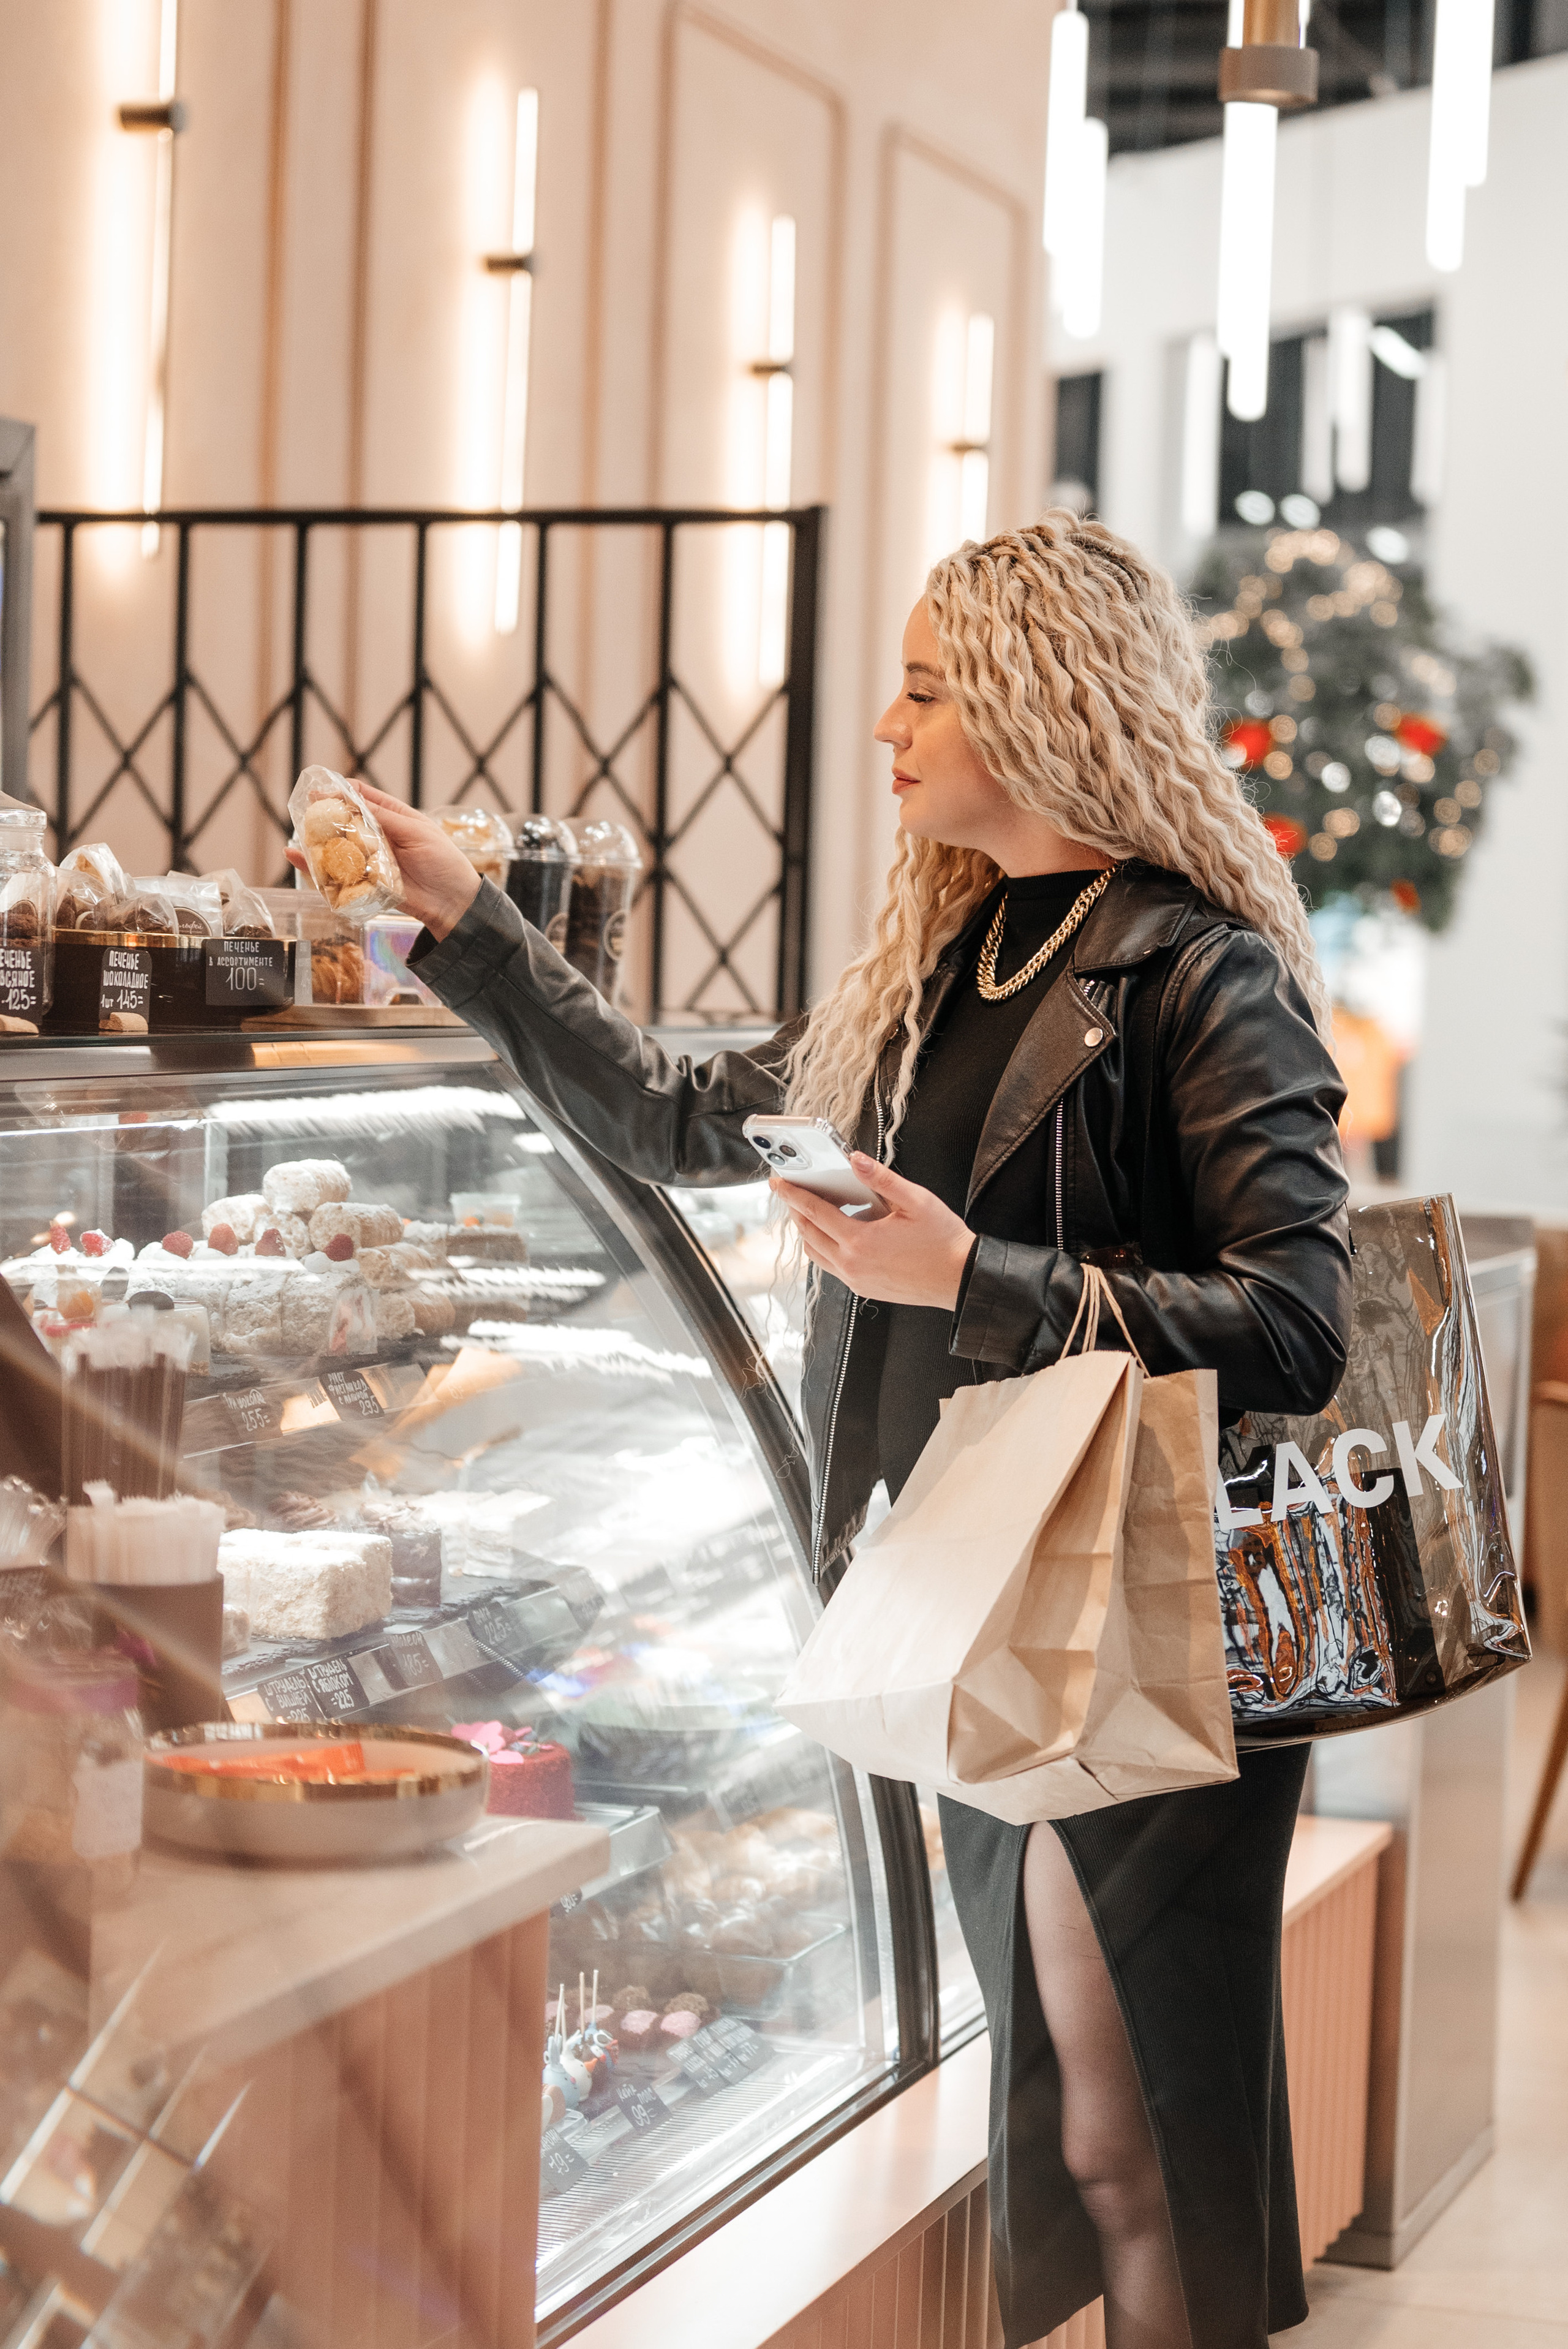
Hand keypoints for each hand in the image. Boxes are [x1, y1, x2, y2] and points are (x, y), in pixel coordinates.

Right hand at [286, 782, 481, 939]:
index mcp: (393, 816)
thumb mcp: (416, 832)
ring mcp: (370, 858)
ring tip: (299, 833)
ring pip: (337, 846)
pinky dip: (318, 867)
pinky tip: (298, 857)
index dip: (340, 790)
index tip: (320, 789)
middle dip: (323, 815)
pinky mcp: (365, 882)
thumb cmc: (442, 861)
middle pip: (344, 820)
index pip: (362, 796)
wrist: (453, 903)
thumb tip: (352, 799)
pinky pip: (338, 873)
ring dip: (317, 840)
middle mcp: (378, 835)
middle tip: (304, 812)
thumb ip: (384, 817)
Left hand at [771, 1153, 974, 1308]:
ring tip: (813, 1212)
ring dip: (808, 1232)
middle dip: (795, 1211)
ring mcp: (855, 1279)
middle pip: (808, 1234)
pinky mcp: (863, 1288)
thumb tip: (854, 1160)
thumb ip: (881, 1179)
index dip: (793, 1194)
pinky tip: (839, 1234)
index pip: (813, 1212)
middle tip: (792, 1193)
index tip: (778, 1182)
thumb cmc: (942, 1241)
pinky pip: (830, 1266)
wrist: (959, 1279)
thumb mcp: (915, 1200)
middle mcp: (851, 1264)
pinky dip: (824, 1247)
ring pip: (815, 1253)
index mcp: (860, 1240)